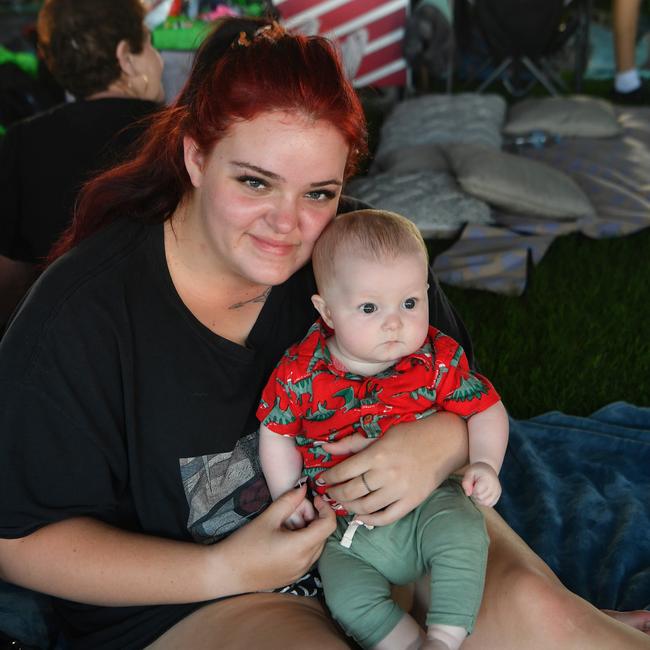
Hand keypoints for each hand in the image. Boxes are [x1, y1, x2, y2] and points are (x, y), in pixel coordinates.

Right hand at [219, 485, 335, 592]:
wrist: (226, 572)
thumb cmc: (244, 545)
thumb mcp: (268, 518)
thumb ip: (289, 501)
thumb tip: (303, 488)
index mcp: (300, 547)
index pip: (329, 525)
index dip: (326, 508)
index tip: (314, 500)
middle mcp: (305, 563)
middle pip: (323, 534)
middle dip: (314, 517)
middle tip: (294, 510)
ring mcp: (300, 572)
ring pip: (316, 545)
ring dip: (309, 530)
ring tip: (287, 524)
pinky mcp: (293, 577)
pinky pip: (308, 556)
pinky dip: (304, 543)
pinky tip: (285, 538)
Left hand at [318, 412, 467, 526]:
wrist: (443, 442)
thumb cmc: (409, 435)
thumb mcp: (379, 434)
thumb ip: (351, 443)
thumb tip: (324, 448)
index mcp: (376, 455)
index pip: (344, 471)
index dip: (329, 477)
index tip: (323, 479)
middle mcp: (386, 474)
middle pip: (351, 491)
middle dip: (336, 493)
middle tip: (330, 492)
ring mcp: (399, 490)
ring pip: (366, 506)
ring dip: (349, 507)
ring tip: (343, 503)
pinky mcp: (412, 501)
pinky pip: (387, 517)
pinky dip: (370, 520)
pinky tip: (360, 516)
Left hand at [462, 462, 501, 506]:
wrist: (487, 469)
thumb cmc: (477, 471)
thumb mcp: (469, 473)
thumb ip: (466, 482)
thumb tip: (468, 494)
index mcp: (488, 480)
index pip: (477, 492)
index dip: (471, 490)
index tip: (472, 484)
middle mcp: (495, 487)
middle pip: (481, 498)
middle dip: (475, 494)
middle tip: (474, 487)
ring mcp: (498, 492)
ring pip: (486, 503)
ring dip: (479, 499)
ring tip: (478, 491)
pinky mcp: (498, 496)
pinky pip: (489, 504)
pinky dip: (484, 501)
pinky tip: (482, 494)